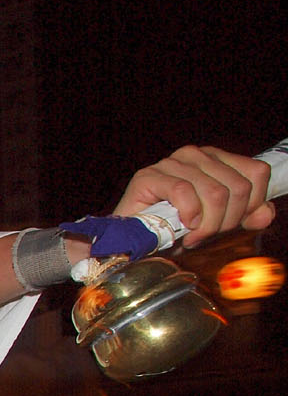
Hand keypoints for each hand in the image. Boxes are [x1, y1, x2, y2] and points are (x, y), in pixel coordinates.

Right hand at [115, 146, 274, 247]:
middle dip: (226, 220)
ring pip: (215, 192)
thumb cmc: (172, 229)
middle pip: (238, 187)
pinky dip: (188, 216)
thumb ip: (246, 215)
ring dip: (207, 224)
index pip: (256, 173)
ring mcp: (172, 163)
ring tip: (193, 236)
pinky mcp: (149, 176)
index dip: (252, 205)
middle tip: (206, 235)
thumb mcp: (218, 222)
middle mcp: (196, 155)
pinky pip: (184, 193)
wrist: (130, 240)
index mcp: (216, 159)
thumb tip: (266, 214)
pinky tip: (181, 228)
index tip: (231, 225)